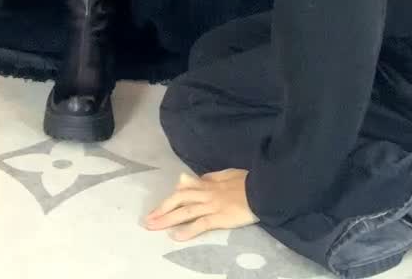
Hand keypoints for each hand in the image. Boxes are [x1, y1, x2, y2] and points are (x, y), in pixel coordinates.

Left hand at [143, 170, 257, 241]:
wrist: (263, 189)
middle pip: (179, 199)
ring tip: (153, 226)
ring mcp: (212, 205)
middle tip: (148, 219)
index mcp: (209, 182)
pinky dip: (187, 230)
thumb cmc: (248, 182)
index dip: (172, 196)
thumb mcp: (227, 174)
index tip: (162, 205)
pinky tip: (176, 236)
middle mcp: (206, 193)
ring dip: (167, 219)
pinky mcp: (220, 217)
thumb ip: (210, 177)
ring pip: (184, 211)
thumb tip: (196, 178)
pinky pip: (200, 224)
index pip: (185, 187)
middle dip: (162, 208)